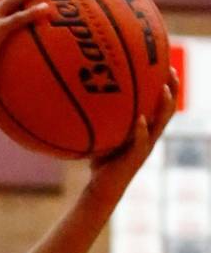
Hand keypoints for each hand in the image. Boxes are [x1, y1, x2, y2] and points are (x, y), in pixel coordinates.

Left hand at [87, 68, 178, 203]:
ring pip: (161, 124)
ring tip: (164, 90)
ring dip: (164, 106)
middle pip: (168, 109)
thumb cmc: (100, 160)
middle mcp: (149, 136)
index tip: (164, 64)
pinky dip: (142, 130)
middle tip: (170, 69)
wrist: (101, 188)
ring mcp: (145, 147)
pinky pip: (142, 142)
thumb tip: (80, 95)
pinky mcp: (136, 159)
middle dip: (172, 89)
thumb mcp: (101, 135)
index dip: (166, 86)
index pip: (160, 104)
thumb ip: (99, 119)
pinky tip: (141, 119)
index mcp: (145, 129)